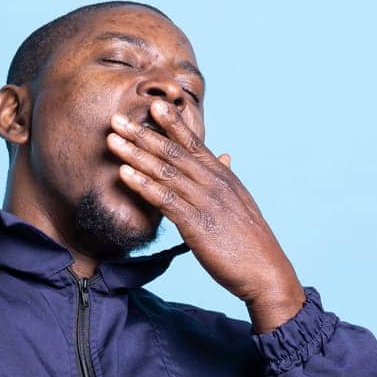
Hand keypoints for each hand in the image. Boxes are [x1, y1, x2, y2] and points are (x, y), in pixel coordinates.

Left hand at [106, 99, 306, 329]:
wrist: (264, 271)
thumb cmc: (249, 242)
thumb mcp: (239, 203)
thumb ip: (226, 178)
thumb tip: (224, 156)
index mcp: (222, 177)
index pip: (194, 143)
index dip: (172, 123)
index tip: (153, 105)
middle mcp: (214, 183)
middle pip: (172, 152)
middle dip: (142, 134)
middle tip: (117, 118)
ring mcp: (205, 202)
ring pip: (165, 171)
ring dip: (135, 154)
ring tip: (112, 140)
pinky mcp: (196, 224)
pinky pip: (164, 200)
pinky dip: (143, 185)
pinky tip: (124, 174)